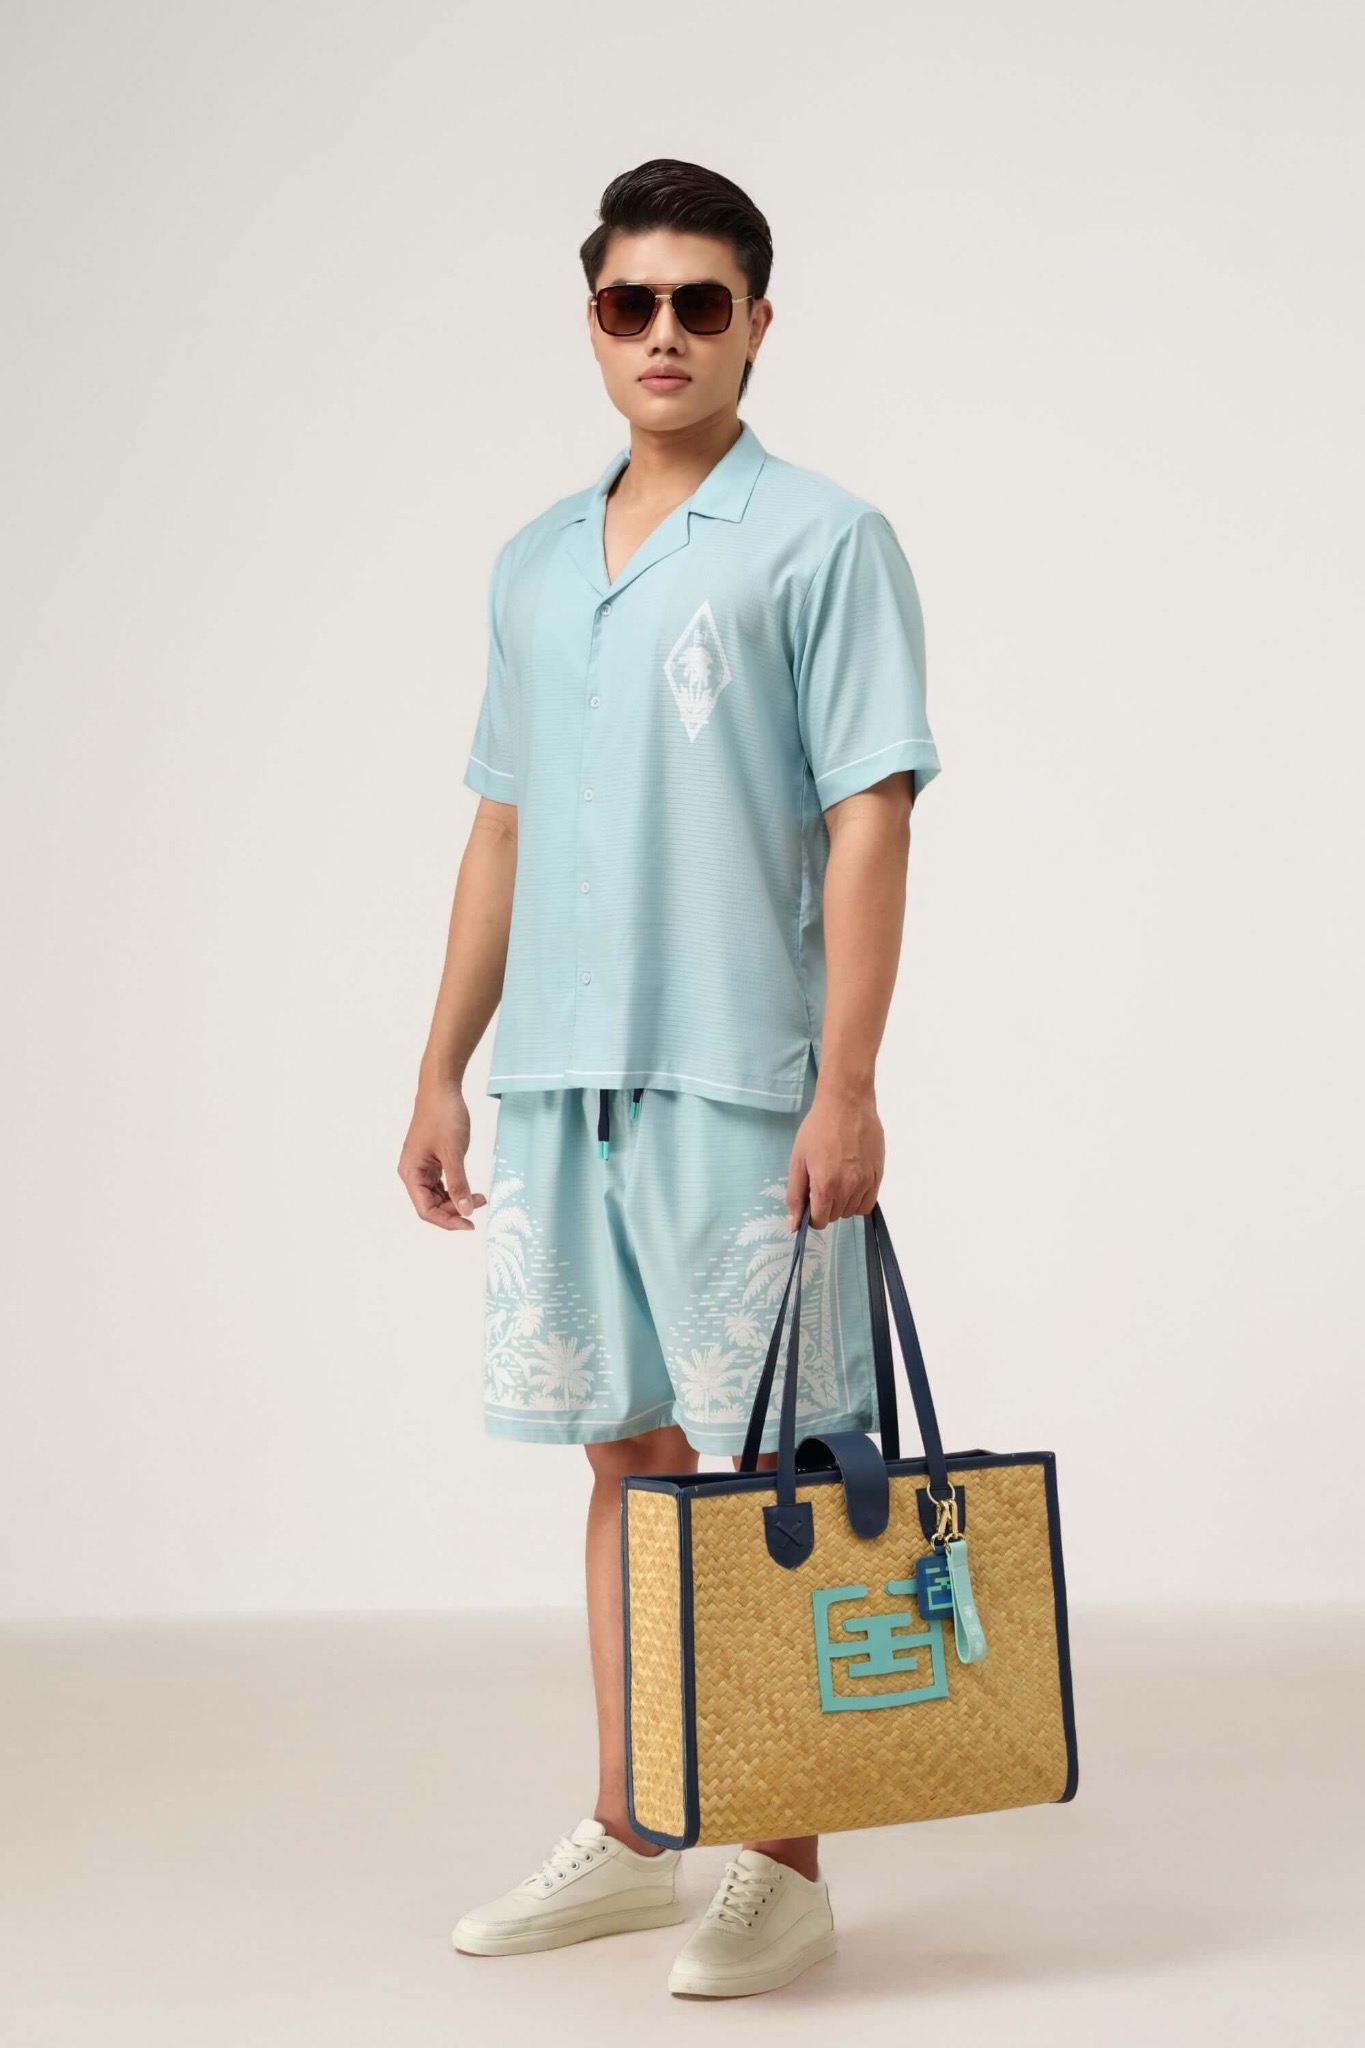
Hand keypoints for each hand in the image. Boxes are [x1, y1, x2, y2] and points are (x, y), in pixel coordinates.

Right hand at [397, 1079, 486, 1230]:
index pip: (426, 1209)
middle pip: (431, 1205)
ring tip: (479, 1198)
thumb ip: (459, 1183)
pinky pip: (443, 1184)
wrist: (442, 1090)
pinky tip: (471, 1190)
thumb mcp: (453, 1152)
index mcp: (411, 1173)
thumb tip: (465, 1210)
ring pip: (438, 1196)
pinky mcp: (432, 1161)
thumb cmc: (443, 1116)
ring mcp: (422, 1167)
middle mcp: (413, 1172)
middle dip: (454, 1210)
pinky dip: (457, 1189)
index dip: (447, 1221)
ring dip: (457, 1201)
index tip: (469, 1224)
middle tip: (478, 1207)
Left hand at [785, 1081, 883, 1230]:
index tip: (810, 1200)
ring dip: (842, 1202)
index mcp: (826, 1184)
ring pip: (853, 1211)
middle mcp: (849, 1187)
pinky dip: (858, 1199)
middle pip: (836, 1216)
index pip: (820, 1220)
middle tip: (821, 1181)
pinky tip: (851, 1181)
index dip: (811, 1215)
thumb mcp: (798, 1160)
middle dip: (826, 1206)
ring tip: (837, 1178)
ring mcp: (866, 1181)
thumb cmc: (817, 1128)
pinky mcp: (878, 1174)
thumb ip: (795, 1196)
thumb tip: (793, 1227)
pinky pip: (869, 1202)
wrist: (847, 1103)